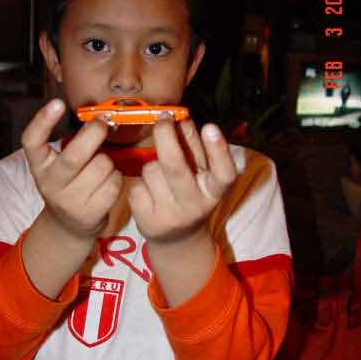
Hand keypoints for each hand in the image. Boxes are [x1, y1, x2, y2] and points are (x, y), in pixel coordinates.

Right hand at [21, 99, 122, 240]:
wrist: (68, 225)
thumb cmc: (68, 184)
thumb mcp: (58, 164)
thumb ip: (72, 143)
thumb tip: (101, 118)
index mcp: (39, 166)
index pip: (32, 141)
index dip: (43, 121)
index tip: (57, 103)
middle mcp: (50, 183)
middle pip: (74, 156)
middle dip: (94, 133)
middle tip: (102, 123)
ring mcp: (69, 201)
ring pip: (102, 166)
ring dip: (109, 161)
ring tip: (101, 167)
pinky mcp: (90, 213)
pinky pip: (114, 183)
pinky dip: (117, 177)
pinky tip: (108, 181)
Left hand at [127, 114, 236, 244]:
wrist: (177, 240)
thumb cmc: (190, 195)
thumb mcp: (201, 175)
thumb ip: (195, 148)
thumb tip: (182, 119)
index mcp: (213, 192)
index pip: (223, 173)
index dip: (218, 150)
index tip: (210, 126)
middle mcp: (194, 206)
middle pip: (175, 167)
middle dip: (165, 136)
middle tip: (163, 119)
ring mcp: (169, 216)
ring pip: (151, 171)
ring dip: (152, 165)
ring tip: (161, 179)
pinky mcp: (147, 221)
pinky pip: (137, 185)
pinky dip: (140, 182)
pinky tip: (150, 193)